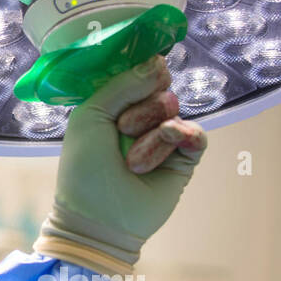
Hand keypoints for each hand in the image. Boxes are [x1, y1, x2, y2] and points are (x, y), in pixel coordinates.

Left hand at [32, 54, 206, 274]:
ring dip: (151, 133)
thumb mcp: (92, 116)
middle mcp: (140, 116)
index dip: (138, 74)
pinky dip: (180, 137)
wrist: (99, 218)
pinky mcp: (185, 158)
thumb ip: (123, 85)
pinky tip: (164, 148)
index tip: (133, 80)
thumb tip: (159, 61)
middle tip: (122, 132)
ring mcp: (164, 136)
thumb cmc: (85, 168)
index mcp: (114, 104)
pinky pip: (195, 133)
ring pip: (172, 109)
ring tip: (133, 161)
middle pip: (157, 87)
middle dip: (139, 109)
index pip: (137, 72)